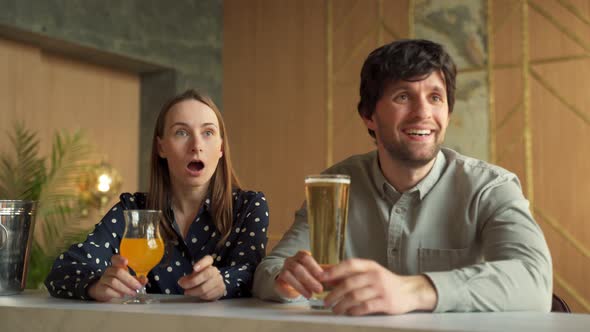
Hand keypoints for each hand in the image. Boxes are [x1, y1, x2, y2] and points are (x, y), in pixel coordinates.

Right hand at [88, 255, 143, 301]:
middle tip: (138, 286)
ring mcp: (104, 279)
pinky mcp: (100, 289)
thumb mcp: (129, 280)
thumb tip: (145, 280)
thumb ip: (137, 279)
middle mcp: (110, 271)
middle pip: (118, 272)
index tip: (126, 262)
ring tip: (133, 293)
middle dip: (130, 280)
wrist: (103, 291)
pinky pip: (108, 290)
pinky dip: (116, 293)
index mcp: (117, 265)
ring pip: (113, 282)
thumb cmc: (119, 282)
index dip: (120, 259)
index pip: (115, 259)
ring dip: (125, 288)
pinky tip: (122, 296)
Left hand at [178, 255, 224, 300]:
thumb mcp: (194, 275)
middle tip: (183, 285)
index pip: (208, 259)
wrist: (213, 285)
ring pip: (205, 288)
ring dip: (194, 292)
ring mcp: (219, 281)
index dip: (201, 263)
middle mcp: (215, 271)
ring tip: (188, 292)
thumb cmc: (201, 278)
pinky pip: (208, 295)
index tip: (194, 268)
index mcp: (209, 264)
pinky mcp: (221, 290)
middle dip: (192, 282)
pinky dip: (200, 296)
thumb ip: (188, 277)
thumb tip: (181, 282)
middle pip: (206, 275)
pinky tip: (197, 295)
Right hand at [275, 250, 323, 298]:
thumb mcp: (316, 271)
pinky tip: (298, 296)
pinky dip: (290, 291)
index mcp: (300, 256)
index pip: (305, 257)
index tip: (322, 277)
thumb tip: (340, 273)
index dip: (314, 267)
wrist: (288, 280)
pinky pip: (281, 285)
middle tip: (319, 289)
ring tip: (310, 295)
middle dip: (309, 279)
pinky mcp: (277, 281)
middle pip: (298, 267)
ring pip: (288, 275)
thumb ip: (327, 271)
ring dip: (301, 286)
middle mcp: (290, 261)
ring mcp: (282, 270)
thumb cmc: (305, 274)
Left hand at [322, 259, 436, 315]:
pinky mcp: (386, 302)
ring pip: (355, 296)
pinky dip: (354, 311)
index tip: (322, 278)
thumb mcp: (371, 273)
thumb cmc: (386, 282)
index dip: (334, 271)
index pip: (349, 265)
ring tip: (335, 309)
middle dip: (334, 293)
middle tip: (326, 300)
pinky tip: (349, 312)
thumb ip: (352, 275)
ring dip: (342, 304)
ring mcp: (381, 289)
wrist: (410, 291)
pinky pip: (365, 307)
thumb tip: (329, 278)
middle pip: (349, 283)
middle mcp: (375, 275)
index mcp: (370, 266)